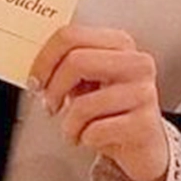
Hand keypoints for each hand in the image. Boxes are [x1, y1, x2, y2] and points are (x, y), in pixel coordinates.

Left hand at [30, 25, 168, 180]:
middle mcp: (136, 63)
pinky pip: (95, 131)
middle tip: (50, 105)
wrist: (145, 145)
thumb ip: (69, 66)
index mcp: (120, 43)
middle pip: (76, 61)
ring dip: (69, 125)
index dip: (45, 59)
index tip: (35, 79)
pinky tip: (93, 138)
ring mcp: (143, 93)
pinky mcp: (145, 125)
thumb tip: (37, 69)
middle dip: (53, 88)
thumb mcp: (90, 80)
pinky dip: (85, 139)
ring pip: (83, 104)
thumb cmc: (111, 109)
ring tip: (74, 130)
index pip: (72, 35)